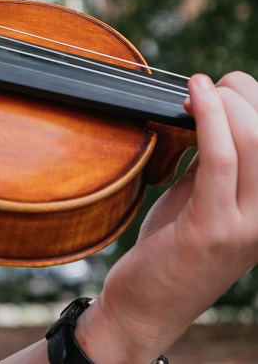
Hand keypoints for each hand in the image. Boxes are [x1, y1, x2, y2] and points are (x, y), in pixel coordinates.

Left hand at [75, 71, 257, 362]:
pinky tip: (193, 98)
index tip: (225, 85)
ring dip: (227, 104)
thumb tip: (212, 114)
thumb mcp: (200, 198)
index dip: (257, 101)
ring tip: (200, 86)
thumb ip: (213, 163)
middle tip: (210, 83)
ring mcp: (247, 227)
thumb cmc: (168, 250)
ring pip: (254, 143)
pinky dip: (209, 121)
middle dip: (245, 95)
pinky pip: (221, 162)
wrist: (144, 307)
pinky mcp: (214, 230)